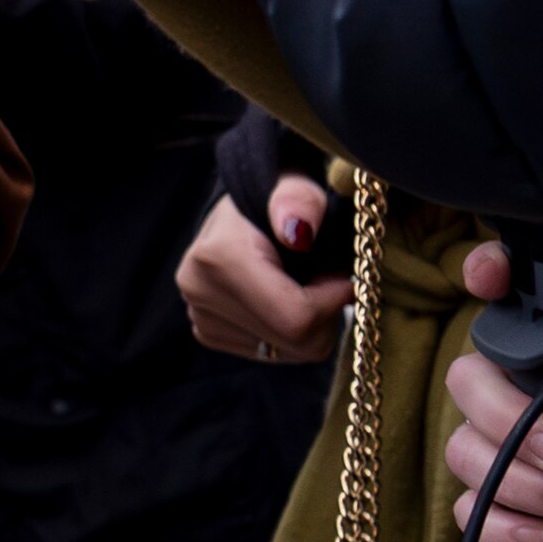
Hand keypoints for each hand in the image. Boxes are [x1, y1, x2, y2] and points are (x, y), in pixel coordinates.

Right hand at [181, 177, 349, 365]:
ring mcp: (199, 316)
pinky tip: (282, 300)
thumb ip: (300, 200)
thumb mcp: (298, 187)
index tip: (343, 277)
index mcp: (217, 258)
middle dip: (324, 314)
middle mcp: (198, 291)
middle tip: (325, 279)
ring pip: (286, 352)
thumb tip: (296, 231)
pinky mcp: (207, 331)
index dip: (333, 302)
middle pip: (294, 342)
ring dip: (308, 324)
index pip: (297, 319)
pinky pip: (270, 354)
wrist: (242, 213)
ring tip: (301, 285)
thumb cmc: (279, 201)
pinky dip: (288, 334)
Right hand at [436, 244, 542, 541]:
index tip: (485, 282)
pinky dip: (500, 527)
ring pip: (468, 450)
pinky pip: (480, 512)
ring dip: (513, 481)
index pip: (526, 305)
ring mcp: (539, 453)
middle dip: (505, 422)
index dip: (490, 278)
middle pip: (472, 382)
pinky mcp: (539, 510)